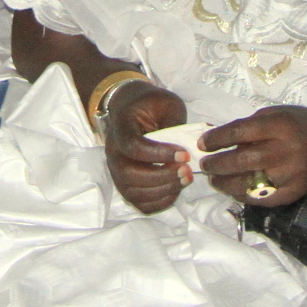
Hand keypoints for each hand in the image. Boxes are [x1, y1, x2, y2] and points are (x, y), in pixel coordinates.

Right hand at [104, 80, 192, 213]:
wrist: (130, 108)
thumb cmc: (150, 105)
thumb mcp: (166, 103)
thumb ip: (175, 123)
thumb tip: (192, 146)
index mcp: (121, 127)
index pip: (133, 146)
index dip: (159, 154)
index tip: (184, 154)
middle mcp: (113, 152)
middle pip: (128, 174)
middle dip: (161, 176)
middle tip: (187, 170)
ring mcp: (117, 171)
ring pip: (133, 192)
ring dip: (162, 190)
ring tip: (185, 179)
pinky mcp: (126, 184)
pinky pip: (138, 203)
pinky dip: (158, 202)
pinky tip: (175, 190)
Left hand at [199, 105, 306, 206]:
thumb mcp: (281, 113)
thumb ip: (253, 124)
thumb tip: (223, 138)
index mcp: (280, 126)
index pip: (240, 132)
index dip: (217, 139)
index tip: (203, 144)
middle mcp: (285, 150)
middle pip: (241, 160)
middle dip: (217, 163)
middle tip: (205, 165)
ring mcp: (290, 174)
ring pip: (249, 183)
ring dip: (226, 183)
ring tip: (215, 180)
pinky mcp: (295, 192)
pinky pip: (263, 198)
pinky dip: (245, 196)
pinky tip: (234, 191)